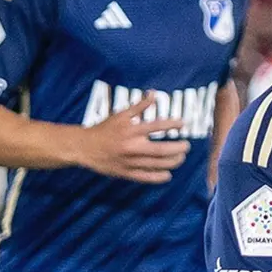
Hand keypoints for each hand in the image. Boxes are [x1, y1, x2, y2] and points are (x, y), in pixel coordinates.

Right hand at [75, 93, 190, 182]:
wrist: (84, 148)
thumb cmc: (104, 129)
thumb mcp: (120, 115)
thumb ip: (139, 106)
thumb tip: (154, 94)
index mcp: (131, 130)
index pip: (156, 126)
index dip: (172, 124)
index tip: (183, 123)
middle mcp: (132, 147)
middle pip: (161, 150)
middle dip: (177, 148)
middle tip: (187, 146)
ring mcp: (129, 162)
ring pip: (156, 165)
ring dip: (172, 162)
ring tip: (181, 158)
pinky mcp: (126, 173)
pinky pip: (145, 177)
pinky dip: (158, 177)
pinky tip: (168, 175)